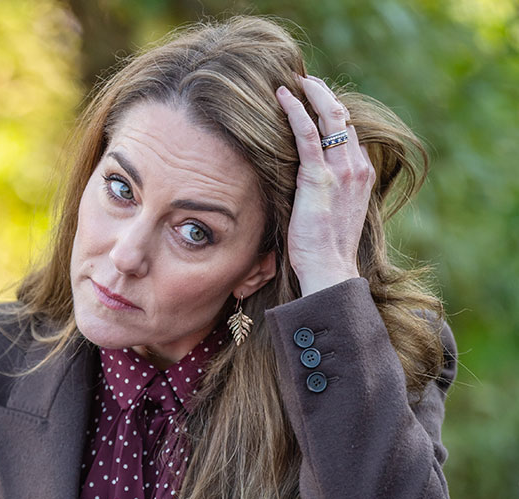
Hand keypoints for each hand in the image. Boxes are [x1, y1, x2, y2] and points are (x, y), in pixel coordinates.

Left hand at [275, 75, 375, 296]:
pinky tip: (283, 96)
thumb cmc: (327, 248)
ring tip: (295, 82)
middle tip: (306, 82)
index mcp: (362, 174)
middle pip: (343, 117)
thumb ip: (333, 189)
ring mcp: (341, 171)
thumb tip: (317, 178)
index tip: (316, 102)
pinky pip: (308, 132)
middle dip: (325, 94)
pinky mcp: (318, 177)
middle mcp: (357, 167)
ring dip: (312, 94)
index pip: (350, 132)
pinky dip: (296, 110)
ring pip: (330, 117)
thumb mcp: (336, 211)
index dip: (334, 113)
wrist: (330, 268)